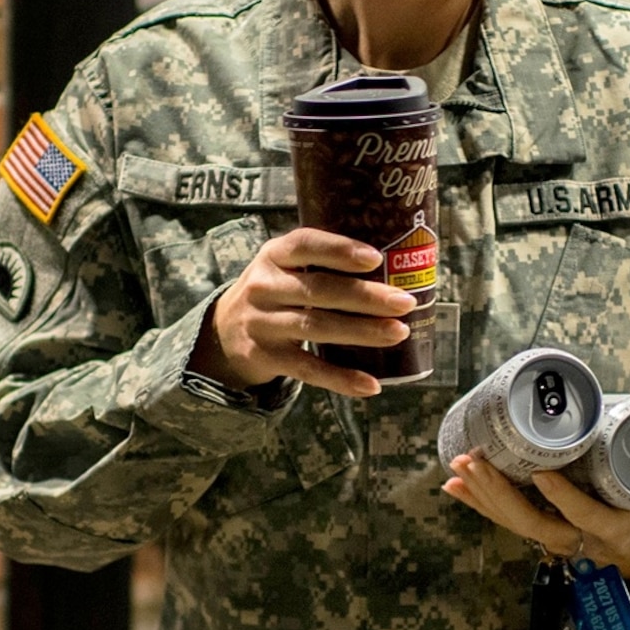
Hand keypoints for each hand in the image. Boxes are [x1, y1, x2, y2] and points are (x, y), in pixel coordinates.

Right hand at [191, 227, 414, 400]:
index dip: (339, 250)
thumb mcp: (285, 266)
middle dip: (365, 296)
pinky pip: (308, 369)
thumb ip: (322, 263)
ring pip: (316, 327)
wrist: (224, 331)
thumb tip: (395, 268)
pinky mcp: (266, 357)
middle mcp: (264, 287)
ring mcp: (262, 324)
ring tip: (399, 333)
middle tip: (404, 302)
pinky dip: (341, 379)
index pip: (304, 245)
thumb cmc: (275, 291)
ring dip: (361, 331)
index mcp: (274, 255)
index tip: (376, 258)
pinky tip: (370, 384)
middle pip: (318, 290)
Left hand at [442, 430, 629, 582]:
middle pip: (534, 524)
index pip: (583, 517)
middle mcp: (581, 543)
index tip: (540, 473)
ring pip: (514, 525)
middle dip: (501, 495)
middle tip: (475, 462)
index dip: (561, 499)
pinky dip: (480, 505)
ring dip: (483, 498)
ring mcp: (560, 542)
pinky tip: (453, 485)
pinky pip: (507, 523)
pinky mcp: (544, 534)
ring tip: (456, 470)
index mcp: (614, 532)